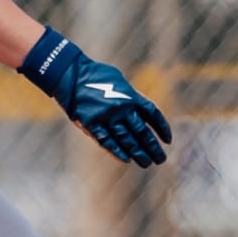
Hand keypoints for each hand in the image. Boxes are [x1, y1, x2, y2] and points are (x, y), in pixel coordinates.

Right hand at [21, 29, 172, 167]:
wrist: (70, 74)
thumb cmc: (96, 75)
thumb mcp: (120, 81)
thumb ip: (132, 97)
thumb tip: (145, 113)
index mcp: (131, 96)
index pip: (153, 115)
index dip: (162, 129)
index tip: (168, 141)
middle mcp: (121, 108)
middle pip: (143, 132)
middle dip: (153, 148)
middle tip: (161, 159)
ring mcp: (106, 118)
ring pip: (127, 141)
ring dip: (139, 154)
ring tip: (147, 163)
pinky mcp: (90, 124)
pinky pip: (107, 142)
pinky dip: (117, 152)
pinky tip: (126, 159)